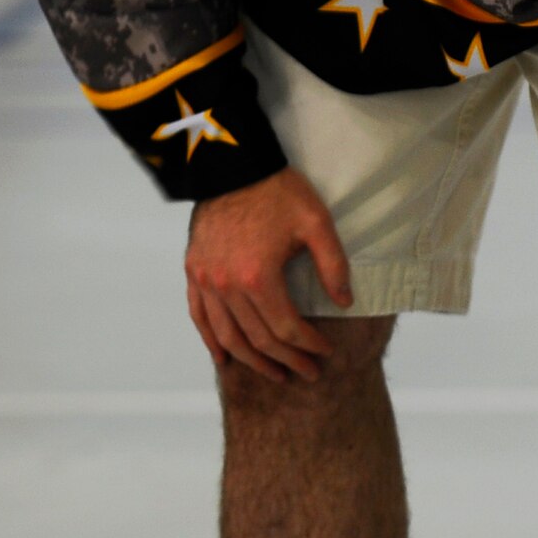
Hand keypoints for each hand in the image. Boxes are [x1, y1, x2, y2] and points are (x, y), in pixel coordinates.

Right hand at [185, 168, 353, 383]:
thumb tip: (344, 302)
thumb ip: (333, 265)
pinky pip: (199, 316)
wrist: (233, 164)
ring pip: (227, 336)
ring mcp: (206, 280)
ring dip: (252, 360)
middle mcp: (227, 286)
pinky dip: (211, 341)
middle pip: (258, 339)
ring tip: (275, 373)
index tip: (325, 353)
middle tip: (308, 373)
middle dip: (286, 360)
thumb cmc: (277, 191)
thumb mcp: (316, 222)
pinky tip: (224, 359)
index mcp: (258, 277)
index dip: (309, 346)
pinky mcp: (193, 270)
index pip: (286, 328)